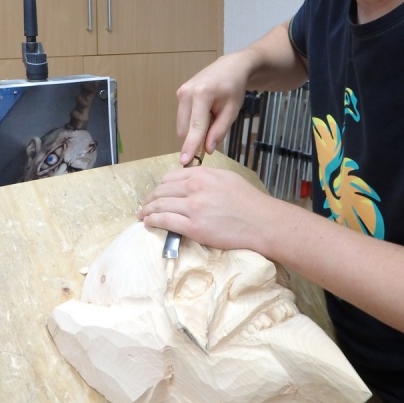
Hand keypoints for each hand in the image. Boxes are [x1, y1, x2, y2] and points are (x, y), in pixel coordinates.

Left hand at [137, 167, 273, 252]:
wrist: (262, 222)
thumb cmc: (249, 202)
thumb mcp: (227, 178)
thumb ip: (207, 177)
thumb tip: (191, 180)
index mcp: (203, 175)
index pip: (171, 177)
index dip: (161, 186)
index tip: (158, 193)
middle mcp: (195, 187)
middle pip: (162, 191)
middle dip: (151, 198)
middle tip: (146, 204)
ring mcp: (193, 208)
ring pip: (160, 206)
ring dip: (147, 210)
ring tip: (142, 215)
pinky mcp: (193, 227)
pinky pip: (165, 221)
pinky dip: (153, 221)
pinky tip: (148, 223)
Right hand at [176, 53, 250, 164]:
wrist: (230, 67)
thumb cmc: (234, 88)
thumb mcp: (232, 110)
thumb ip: (220, 130)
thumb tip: (207, 150)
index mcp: (202, 94)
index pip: (195, 127)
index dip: (190, 146)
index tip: (184, 162)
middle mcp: (186, 93)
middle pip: (185, 129)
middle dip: (196, 138)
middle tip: (214, 133)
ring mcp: (181, 93)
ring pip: (182, 125)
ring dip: (195, 130)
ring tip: (212, 118)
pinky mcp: (179, 94)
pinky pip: (183, 118)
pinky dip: (193, 123)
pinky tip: (206, 113)